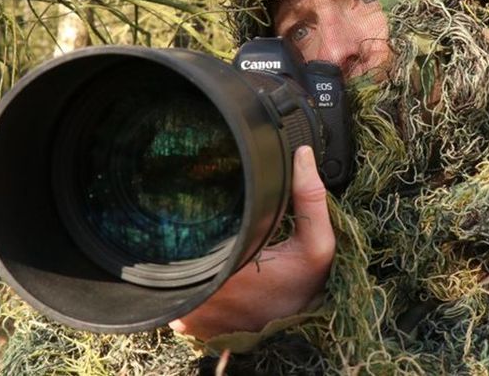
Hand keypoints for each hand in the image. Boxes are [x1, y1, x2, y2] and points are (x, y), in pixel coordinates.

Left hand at [170, 146, 335, 340]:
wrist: (301, 335)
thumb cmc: (305, 290)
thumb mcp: (317, 245)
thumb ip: (310, 199)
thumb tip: (302, 153)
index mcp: (227, 275)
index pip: (187, 238)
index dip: (189, 217)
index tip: (202, 207)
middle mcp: (202, 299)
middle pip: (174, 253)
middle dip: (186, 235)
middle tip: (204, 222)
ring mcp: (191, 317)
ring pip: (172, 275)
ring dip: (183, 259)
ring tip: (201, 244)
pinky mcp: (189, 326)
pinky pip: (176, 296)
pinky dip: (187, 281)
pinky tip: (204, 270)